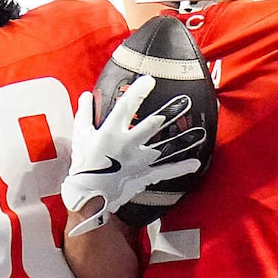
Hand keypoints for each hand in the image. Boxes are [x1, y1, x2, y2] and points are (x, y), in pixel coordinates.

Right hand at [61, 81, 206, 234]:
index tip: (149, 81)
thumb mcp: (80, 136)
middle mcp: (127, 145)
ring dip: (180, 139)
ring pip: (162, 148)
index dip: (138, 92)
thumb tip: (86, 96)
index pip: (125, 107)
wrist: (87, 196)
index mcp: (110, 132)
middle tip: (181, 102)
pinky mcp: (143, 175)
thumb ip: (84, 114)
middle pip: (149, 126)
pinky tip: (195, 164)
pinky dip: (181, 168)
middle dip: (164, 114)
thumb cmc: (83, 165)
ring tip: (197, 131)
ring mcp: (138, 161)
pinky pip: (165, 172)